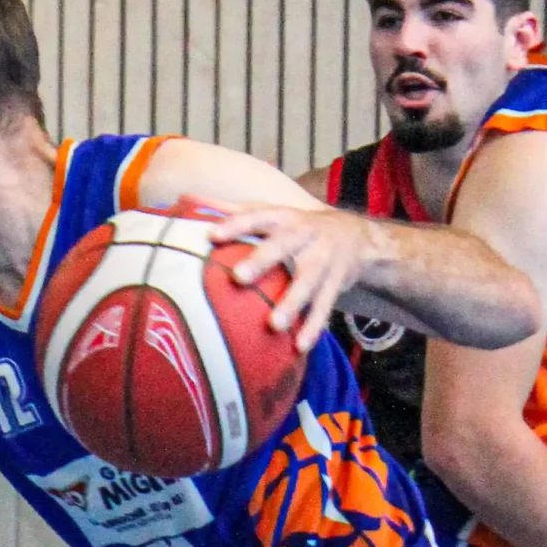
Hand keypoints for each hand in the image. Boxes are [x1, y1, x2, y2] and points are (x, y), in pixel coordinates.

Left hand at [203, 200, 372, 351]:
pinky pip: (325, 307)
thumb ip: (233, 210)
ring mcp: (323, 259)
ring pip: (307, 282)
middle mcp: (304, 235)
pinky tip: (299, 347)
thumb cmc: (298, 226)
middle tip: (237, 277)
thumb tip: (189, 199)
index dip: (235, 224)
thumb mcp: (272, 212)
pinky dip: (313, 327)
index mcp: (282, 217)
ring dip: (291, 304)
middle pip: (282, 246)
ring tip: (273, 325)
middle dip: (261, 261)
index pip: (256, 217)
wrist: (356, 235)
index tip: (212, 235)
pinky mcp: (336, 283)